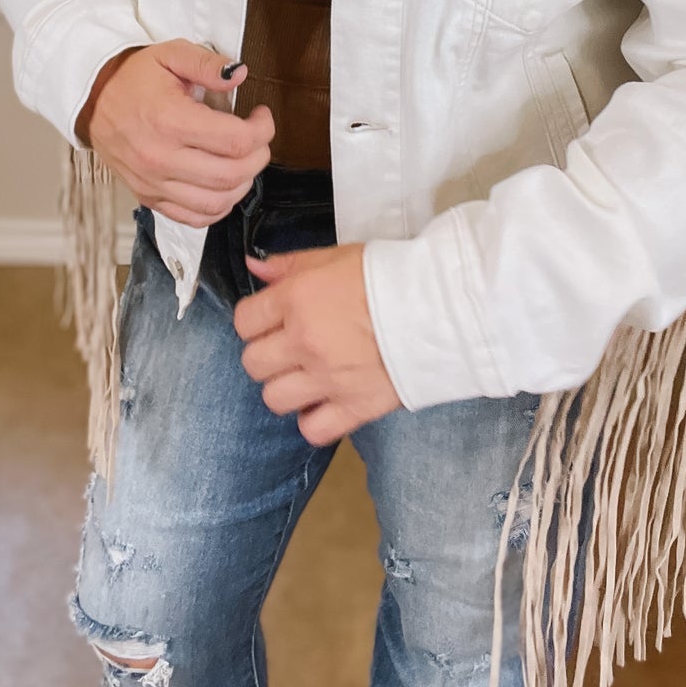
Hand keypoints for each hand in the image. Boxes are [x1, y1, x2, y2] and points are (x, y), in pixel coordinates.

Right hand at [78, 40, 274, 226]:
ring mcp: (154, 183)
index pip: (235, 141)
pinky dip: (218, 207)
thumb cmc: (132, 78)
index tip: (261, 116)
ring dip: (243, 183)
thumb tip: (240, 74)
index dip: (262, 130)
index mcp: (170, 121)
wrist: (92, 100)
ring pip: (217, 203)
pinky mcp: (149, 197)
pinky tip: (223, 184)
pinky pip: (195, 218)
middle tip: (258, 138)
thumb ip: (207, 64)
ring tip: (243, 160)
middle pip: (232, 175)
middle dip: (258, 156)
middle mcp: (161, 158)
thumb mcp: (170, 54)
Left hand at [233, 242, 402, 444]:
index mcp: (297, 300)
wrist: (440, 305)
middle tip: (289, 347)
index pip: (245, 321)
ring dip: (286, 388)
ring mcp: (327, 378)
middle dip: (267, 354)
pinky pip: (311, 429)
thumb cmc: (389, 276)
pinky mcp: (353, 407)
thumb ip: (290, 264)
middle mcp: (304, 342)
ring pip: (274, 398)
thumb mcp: (336, 256)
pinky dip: (313, 419)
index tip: (271, 320)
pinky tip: (326, 401)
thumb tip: (254, 267)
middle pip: (253, 363)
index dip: (256, 320)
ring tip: (307, 375)